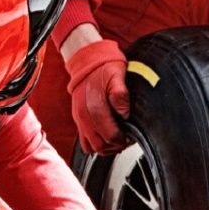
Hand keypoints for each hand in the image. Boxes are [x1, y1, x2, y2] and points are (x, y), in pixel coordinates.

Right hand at [65, 38, 132, 154]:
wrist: (88, 62)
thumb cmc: (104, 68)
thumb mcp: (117, 76)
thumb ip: (121, 95)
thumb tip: (124, 114)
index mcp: (94, 107)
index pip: (110, 135)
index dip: (123, 140)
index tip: (131, 137)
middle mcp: (83, 116)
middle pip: (100, 145)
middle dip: (115, 146)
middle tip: (126, 140)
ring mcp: (79, 119)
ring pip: (92, 147)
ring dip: (106, 147)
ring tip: (117, 140)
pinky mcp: (78, 120)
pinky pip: (84, 142)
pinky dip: (95, 144)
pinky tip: (106, 137)